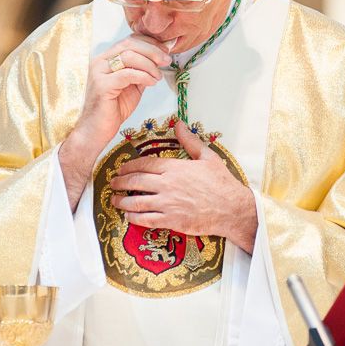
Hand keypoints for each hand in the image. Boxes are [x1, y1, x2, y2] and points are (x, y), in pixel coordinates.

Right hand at [59, 36, 169, 210]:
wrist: (95, 132)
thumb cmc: (112, 110)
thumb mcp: (132, 86)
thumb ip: (142, 71)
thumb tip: (160, 59)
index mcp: (106, 59)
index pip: (129, 40)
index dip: (149, 43)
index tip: (165, 50)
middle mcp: (100, 62)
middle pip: (129, 44)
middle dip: (152, 50)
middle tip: (167, 60)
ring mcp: (99, 72)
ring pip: (129, 56)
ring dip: (149, 64)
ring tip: (158, 76)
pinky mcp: (102, 86)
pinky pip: (127, 74)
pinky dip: (143, 76)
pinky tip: (152, 82)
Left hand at [109, 120, 257, 252]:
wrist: (231, 208)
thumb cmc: (221, 183)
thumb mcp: (207, 156)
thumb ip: (190, 141)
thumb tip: (180, 124)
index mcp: (174, 168)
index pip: (144, 164)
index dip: (129, 166)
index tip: (121, 168)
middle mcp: (167, 185)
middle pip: (136, 182)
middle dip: (120, 182)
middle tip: (112, 183)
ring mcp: (168, 204)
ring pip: (137, 201)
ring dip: (122, 201)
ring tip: (114, 200)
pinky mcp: (171, 221)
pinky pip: (146, 219)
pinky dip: (134, 217)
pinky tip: (128, 216)